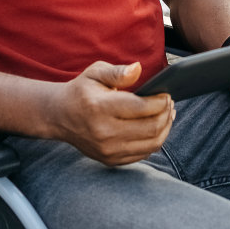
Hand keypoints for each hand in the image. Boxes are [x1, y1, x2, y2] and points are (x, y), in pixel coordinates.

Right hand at [46, 61, 174, 165]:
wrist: (60, 116)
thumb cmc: (81, 91)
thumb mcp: (95, 73)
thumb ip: (118, 72)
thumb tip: (138, 69)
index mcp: (100, 107)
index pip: (142, 108)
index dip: (161, 101)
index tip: (166, 94)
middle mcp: (104, 132)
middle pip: (151, 127)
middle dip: (167, 114)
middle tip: (169, 103)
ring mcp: (108, 149)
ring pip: (152, 143)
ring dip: (165, 128)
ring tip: (167, 115)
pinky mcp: (111, 160)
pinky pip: (143, 153)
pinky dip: (155, 141)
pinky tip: (156, 128)